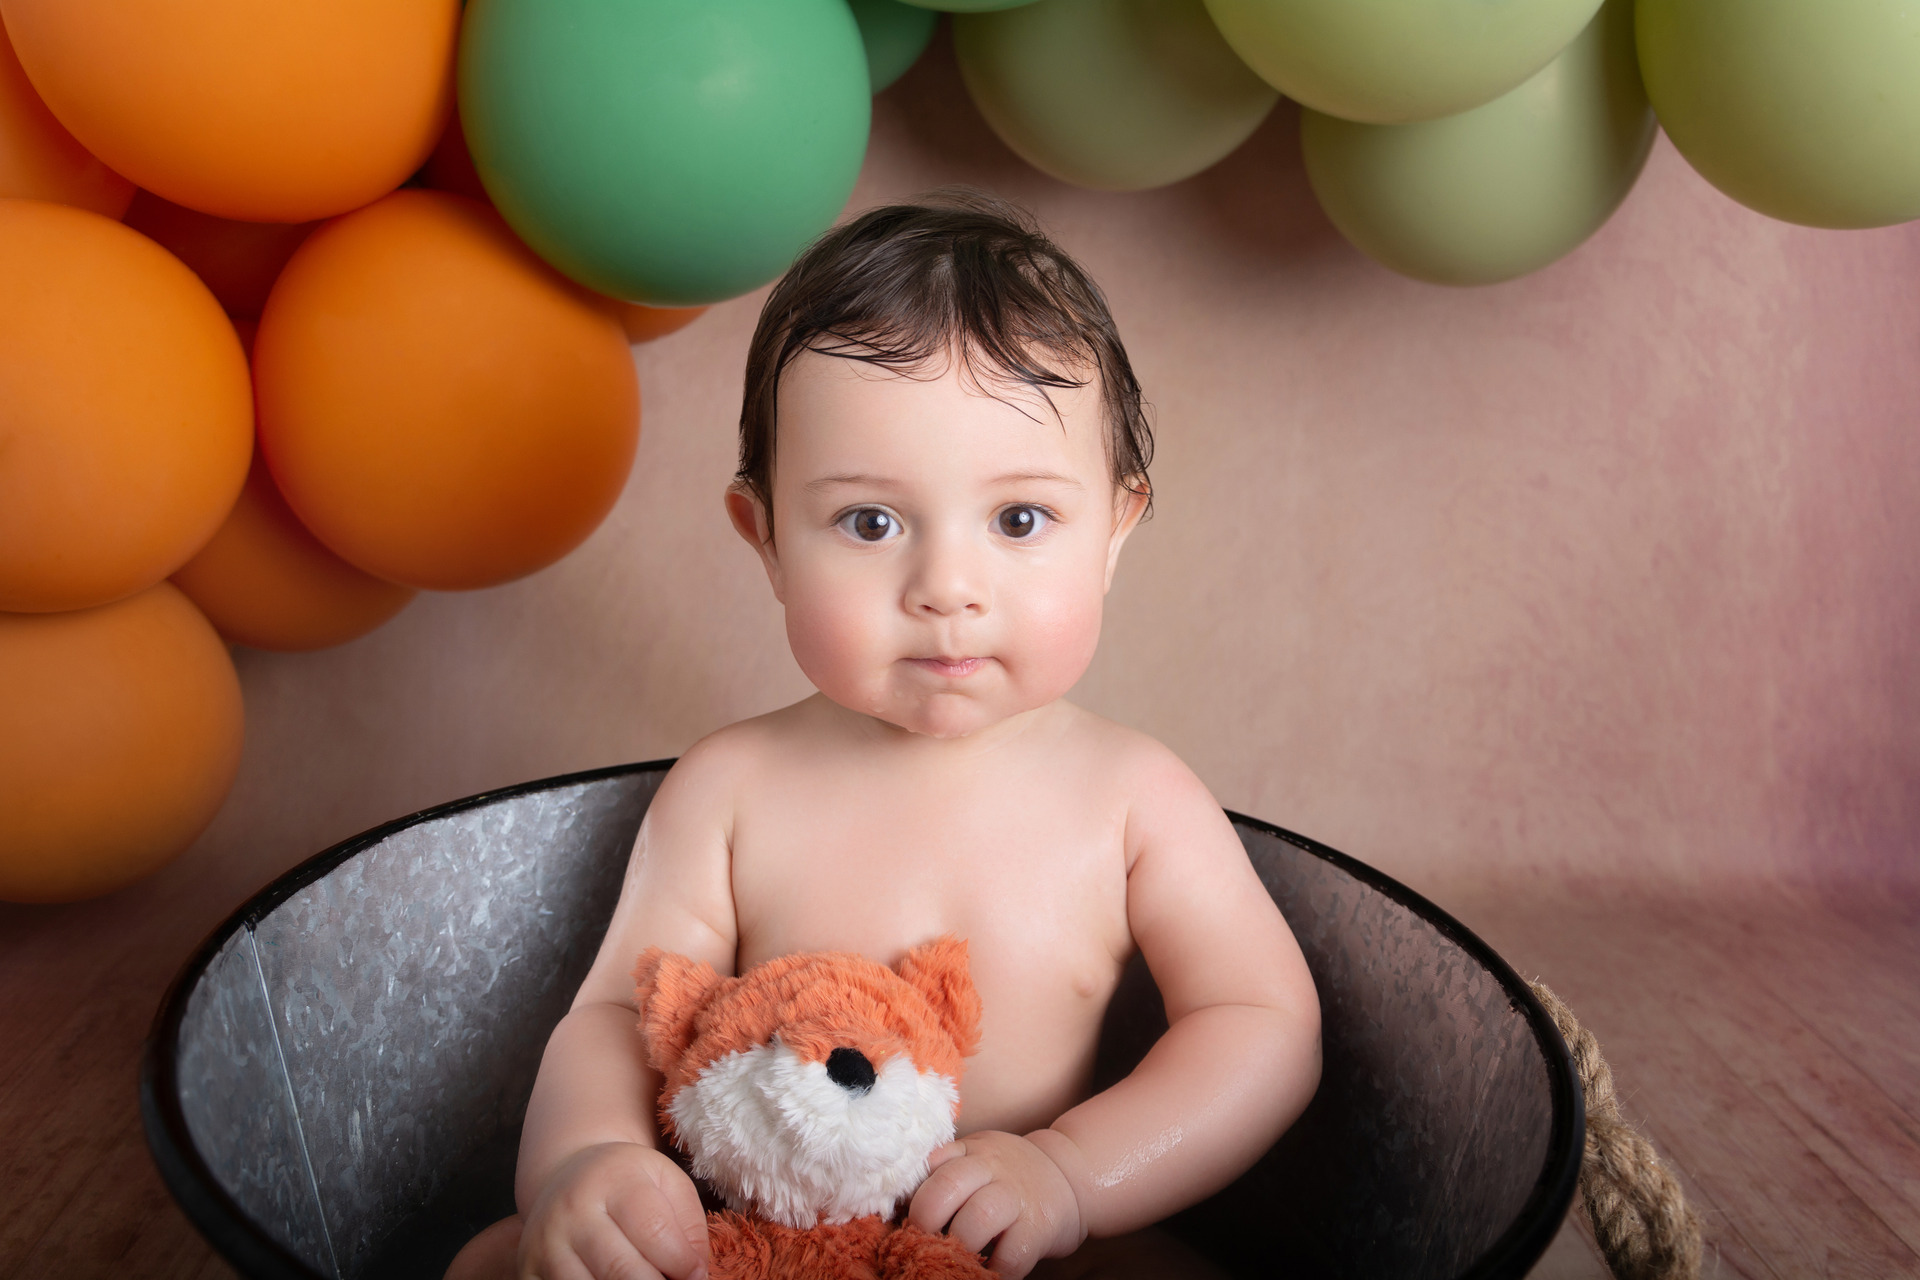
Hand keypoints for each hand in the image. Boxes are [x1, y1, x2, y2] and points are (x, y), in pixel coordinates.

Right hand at [518, 1142, 709, 1279]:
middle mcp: (572, 1212)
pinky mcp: (528, 1272)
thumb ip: (689, 1226)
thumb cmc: (628, 1183)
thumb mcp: (666, 1183)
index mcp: (612, 1181)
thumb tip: (697, 1275)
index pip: (653, 1231)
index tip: (695, 1274)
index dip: (682, 1262)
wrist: (569, 1176)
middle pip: (621, 1269)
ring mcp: (545, 1245)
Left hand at [906, 1131, 1086, 1278]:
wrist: (1071, 1174)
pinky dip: (995, 1271)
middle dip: (925, 1220)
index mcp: (969, 1152)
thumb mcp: (978, 1160)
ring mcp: (1017, 1195)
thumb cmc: (1009, 1177)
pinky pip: (1012, 1254)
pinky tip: (987, 1273)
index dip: (910, 1197)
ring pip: (978, 1217)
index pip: (930, 1165)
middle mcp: (991, 1167)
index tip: (901, 1221)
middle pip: (947, 1187)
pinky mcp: (1040, 1225)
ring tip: (952, 1261)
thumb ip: (946, 1175)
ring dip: (959, 1246)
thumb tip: (898, 1211)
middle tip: (919, 1244)